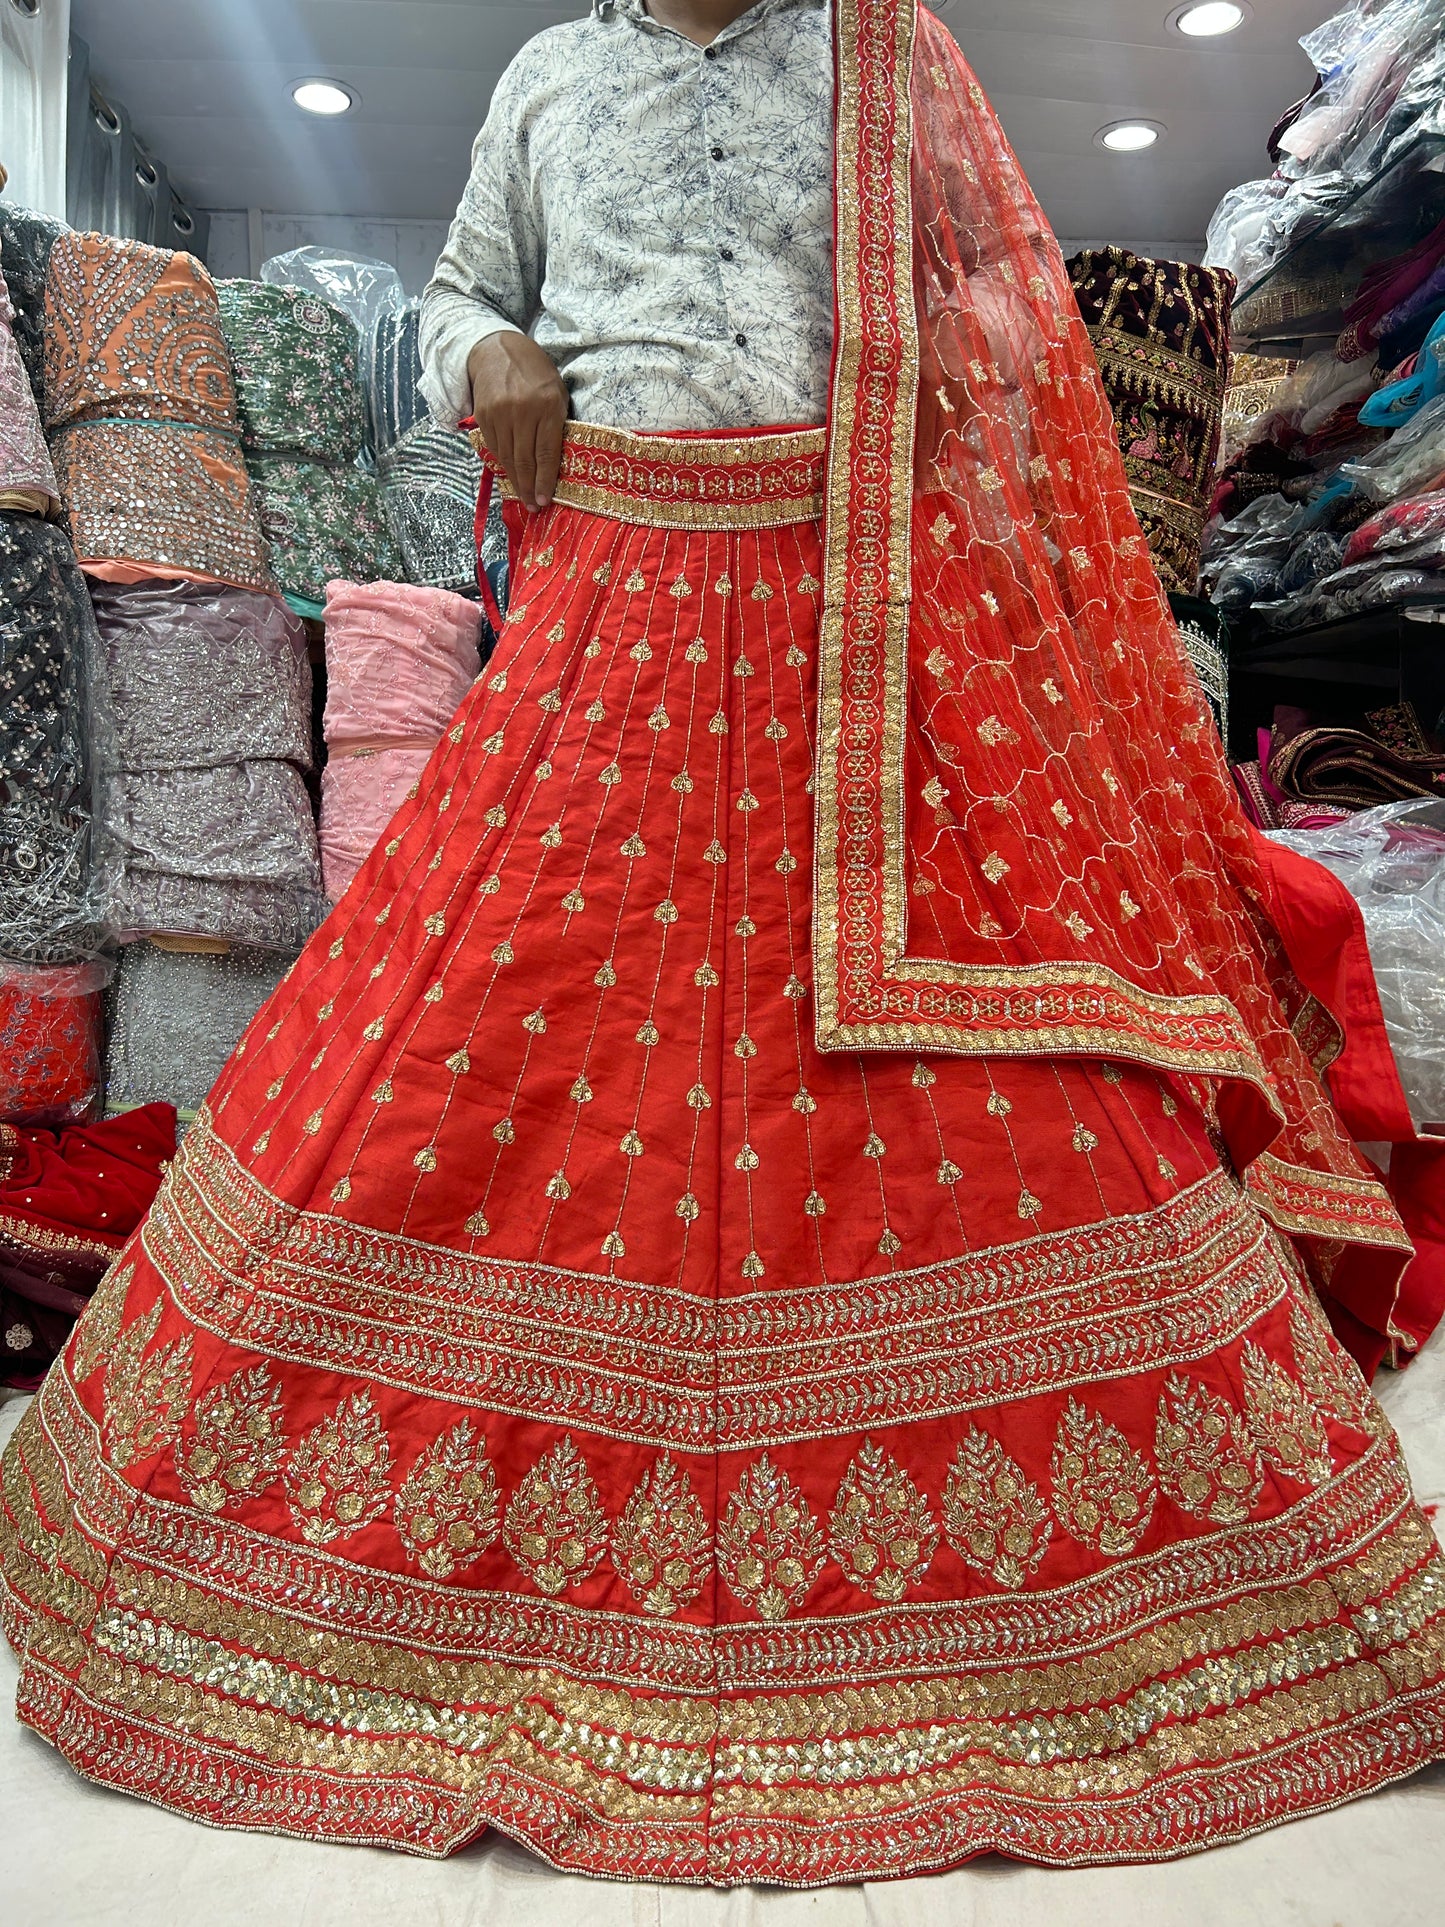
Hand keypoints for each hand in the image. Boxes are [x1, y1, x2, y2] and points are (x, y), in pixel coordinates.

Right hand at [468, 333, 568, 512]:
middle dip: (529, 488)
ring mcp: (500, 413)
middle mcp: (522, 410)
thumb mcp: (556, 393)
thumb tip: (554, 464)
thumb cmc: (535, 373)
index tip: (545, 501)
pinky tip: (510, 474)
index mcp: (547, 405)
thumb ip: (556, 424)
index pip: (545, 453)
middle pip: (524, 460)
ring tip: (524, 496)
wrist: (496, 349)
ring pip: (507, 457)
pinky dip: (502, 463)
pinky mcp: (483, 415)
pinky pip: (494, 447)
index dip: (545, 481)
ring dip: (515, 480)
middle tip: (533, 507)